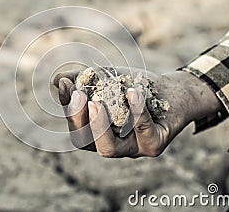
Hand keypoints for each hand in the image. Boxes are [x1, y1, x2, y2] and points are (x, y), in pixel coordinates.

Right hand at [53, 68, 222, 157]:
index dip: (67, 107)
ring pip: (109, 148)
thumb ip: (82, 79)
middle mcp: (111, 145)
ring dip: (100, 125)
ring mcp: (132, 149)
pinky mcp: (154, 146)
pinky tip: (132, 92)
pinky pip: (142, 132)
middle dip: (77, 120)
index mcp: (96, 133)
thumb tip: (56, 81)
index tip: (66, 84)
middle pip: (85, 142)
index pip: (74, 125)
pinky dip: (136, 112)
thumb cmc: (134, 88)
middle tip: (79, 96)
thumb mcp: (107, 79)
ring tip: (97, 102)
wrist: (172, 92)